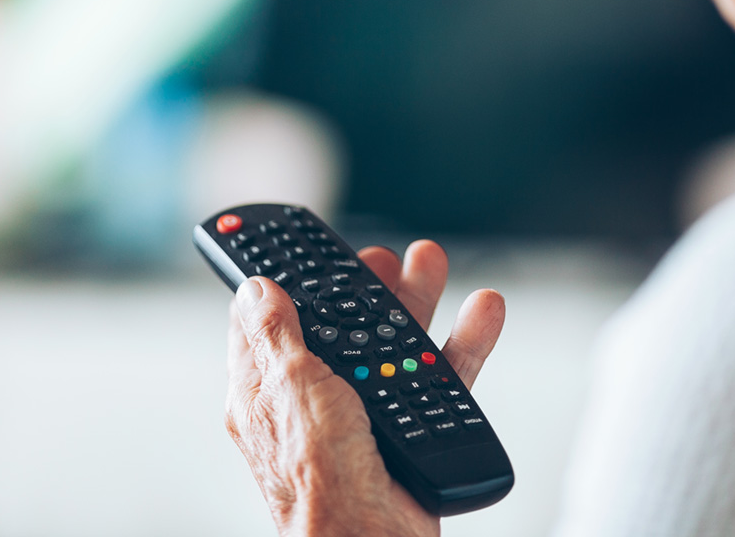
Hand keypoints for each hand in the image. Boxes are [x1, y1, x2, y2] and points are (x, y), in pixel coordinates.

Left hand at [225, 241, 506, 536]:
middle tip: (385, 258)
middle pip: (342, 327)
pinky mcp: (405, 434)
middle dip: (366, 288)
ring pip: (393, 347)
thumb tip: (254, 289)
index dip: (289, 283)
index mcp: (268, 389)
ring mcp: (361, 417)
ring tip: (432, 263)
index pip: (269, 323)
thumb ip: (275, 334)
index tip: (306, 252)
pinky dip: (462, 346)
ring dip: (416, 303)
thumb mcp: (289, 388)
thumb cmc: (318, 481)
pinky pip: (437, 381)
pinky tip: (480, 313)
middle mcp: (314, 400)